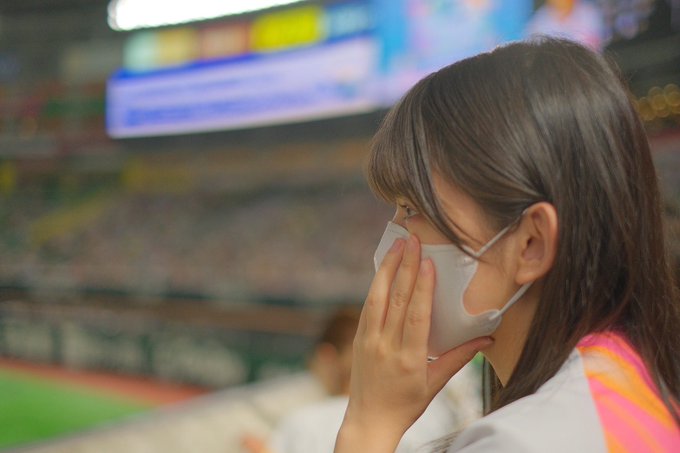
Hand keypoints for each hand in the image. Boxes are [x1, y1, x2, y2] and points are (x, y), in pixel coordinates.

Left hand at [335, 234, 492, 452]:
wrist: (369, 421)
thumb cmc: (406, 404)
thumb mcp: (436, 384)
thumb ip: (460, 359)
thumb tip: (487, 339)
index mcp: (409, 359)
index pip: (416, 316)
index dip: (422, 287)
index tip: (428, 263)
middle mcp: (386, 346)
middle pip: (396, 300)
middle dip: (405, 267)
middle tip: (413, 241)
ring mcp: (368, 341)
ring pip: (377, 298)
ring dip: (387, 269)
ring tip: (397, 246)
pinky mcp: (359, 338)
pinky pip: (368, 306)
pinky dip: (376, 285)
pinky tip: (383, 269)